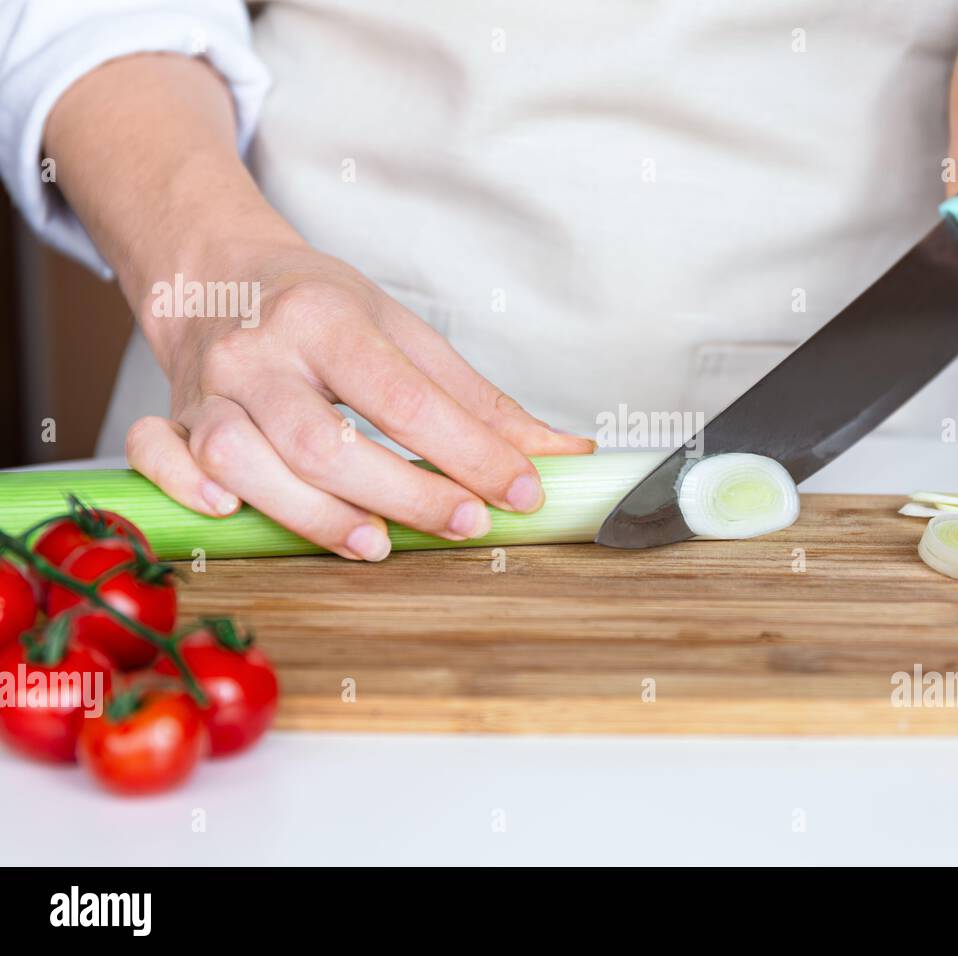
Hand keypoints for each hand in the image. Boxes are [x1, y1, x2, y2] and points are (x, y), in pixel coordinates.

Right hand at [127, 240, 593, 559]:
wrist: (221, 276)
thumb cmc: (323, 311)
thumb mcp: (407, 335)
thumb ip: (481, 403)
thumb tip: (565, 455)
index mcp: (326, 316)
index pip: (404, 398)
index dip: (468, 454)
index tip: (520, 492)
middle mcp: (259, 350)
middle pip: (324, 443)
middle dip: (404, 495)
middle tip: (465, 525)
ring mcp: (207, 388)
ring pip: (243, 462)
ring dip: (311, 515)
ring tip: (375, 542)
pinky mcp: (169, 417)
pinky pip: (156, 455)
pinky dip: (186, 489)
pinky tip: (232, 516)